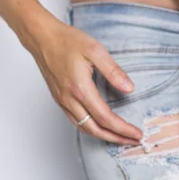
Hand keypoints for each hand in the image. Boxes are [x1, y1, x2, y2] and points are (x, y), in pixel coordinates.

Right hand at [27, 19, 142, 144]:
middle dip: (116, 138)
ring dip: (104, 136)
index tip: (136, 134)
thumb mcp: (95, 50)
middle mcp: (70, 99)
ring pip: (84, 128)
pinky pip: (76, 121)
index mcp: (80, 89)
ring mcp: (63, 101)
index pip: (105, 117)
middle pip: (95, 129)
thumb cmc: (67, 41)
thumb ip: (113, 71)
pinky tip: (101, 126)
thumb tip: (129, 88)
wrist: (42, 38)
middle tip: (133, 141)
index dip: (123, 129)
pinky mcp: (59, 99)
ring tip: (120, 137)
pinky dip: (91, 128)